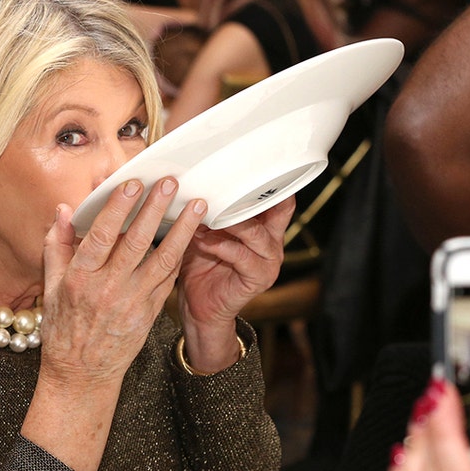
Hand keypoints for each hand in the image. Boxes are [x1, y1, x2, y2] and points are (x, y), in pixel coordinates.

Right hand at [24, 176, 202, 470]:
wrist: (82, 374)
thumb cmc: (63, 329)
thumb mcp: (51, 287)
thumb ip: (57, 246)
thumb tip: (62, 210)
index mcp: (80, 279)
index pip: (101, 236)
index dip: (118, 208)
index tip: (132, 183)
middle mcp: (108, 289)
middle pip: (136, 242)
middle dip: (155, 209)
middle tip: (171, 182)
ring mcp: (132, 302)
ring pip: (162, 259)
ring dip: (182, 230)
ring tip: (197, 205)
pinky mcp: (149, 313)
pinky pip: (168, 279)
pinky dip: (181, 255)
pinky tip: (193, 235)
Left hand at [176, 196, 291, 370]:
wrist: (199, 307)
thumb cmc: (200, 265)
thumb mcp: (204, 230)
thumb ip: (207, 210)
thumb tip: (191, 180)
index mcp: (264, 227)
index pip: (279, 198)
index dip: (270, 181)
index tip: (248, 163)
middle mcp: (272, 242)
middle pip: (278, 209)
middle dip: (251, 195)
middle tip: (226, 183)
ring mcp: (268, 261)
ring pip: (256, 233)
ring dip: (228, 222)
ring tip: (204, 216)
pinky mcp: (258, 278)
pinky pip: (241, 256)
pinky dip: (219, 245)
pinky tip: (202, 240)